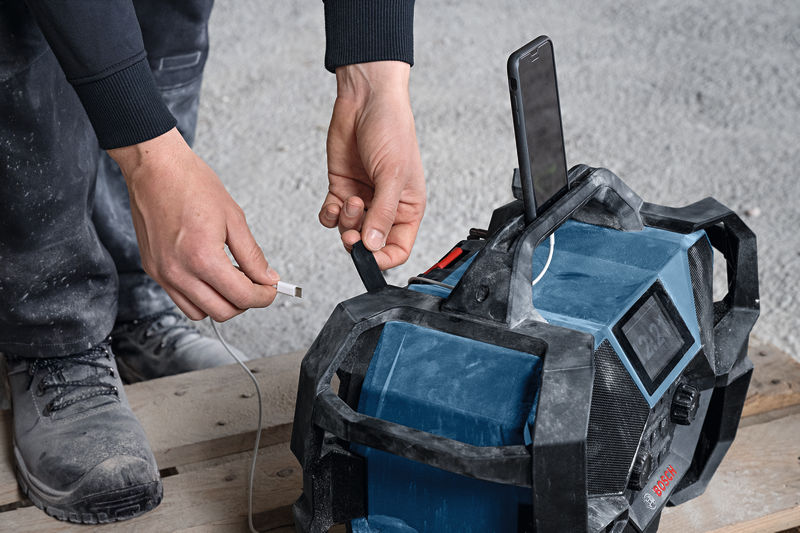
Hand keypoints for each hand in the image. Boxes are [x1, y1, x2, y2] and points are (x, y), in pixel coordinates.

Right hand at [108, 128, 278, 320]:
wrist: (154, 168)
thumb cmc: (191, 184)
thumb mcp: (234, 218)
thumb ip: (252, 255)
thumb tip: (267, 278)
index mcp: (202, 258)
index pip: (242, 296)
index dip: (264, 296)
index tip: (271, 289)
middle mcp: (178, 272)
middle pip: (222, 312)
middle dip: (245, 302)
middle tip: (256, 284)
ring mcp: (162, 273)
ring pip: (200, 312)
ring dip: (221, 303)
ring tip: (232, 280)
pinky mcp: (153, 269)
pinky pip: (180, 299)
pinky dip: (200, 296)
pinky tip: (211, 276)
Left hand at [319, 61, 425, 269]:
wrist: (366, 100)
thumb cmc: (391, 130)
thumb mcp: (392, 174)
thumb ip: (382, 213)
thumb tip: (373, 245)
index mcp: (408, 207)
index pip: (398, 248)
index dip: (384, 258)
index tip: (368, 254)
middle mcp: (385, 206)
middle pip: (371, 243)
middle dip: (358, 240)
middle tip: (352, 230)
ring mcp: (362, 198)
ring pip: (349, 230)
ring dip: (345, 222)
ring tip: (349, 200)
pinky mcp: (341, 188)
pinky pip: (332, 216)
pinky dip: (329, 215)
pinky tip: (334, 202)